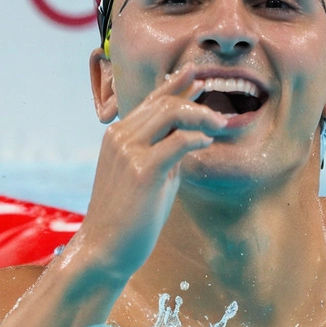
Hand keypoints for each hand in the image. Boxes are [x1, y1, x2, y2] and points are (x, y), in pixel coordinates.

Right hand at [73, 68, 227, 277]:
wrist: (105, 248)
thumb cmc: (130, 215)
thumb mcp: (149, 173)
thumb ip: (164, 151)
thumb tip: (191, 134)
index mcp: (119, 135)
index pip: (151, 100)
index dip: (176, 85)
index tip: (198, 78)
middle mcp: (120, 137)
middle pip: (164, 102)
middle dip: (196, 101)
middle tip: (220, 115)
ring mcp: (129, 152)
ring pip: (170, 114)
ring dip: (200, 116)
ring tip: (219, 125)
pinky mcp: (142, 171)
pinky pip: (177, 142)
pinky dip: (196, 138)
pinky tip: (207, 142)